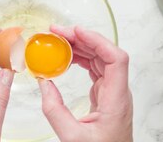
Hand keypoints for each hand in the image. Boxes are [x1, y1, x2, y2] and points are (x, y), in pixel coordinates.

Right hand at [38, 26, 132, 141]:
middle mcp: (118, 92)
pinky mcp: (105, 96)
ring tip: (56, 41)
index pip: (116, 59)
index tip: (76, 31)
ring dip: (79, 48)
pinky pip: (95, 70)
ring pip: (100, 60)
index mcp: (117, 99)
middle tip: (56, 33)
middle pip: (105, 54)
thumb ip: (55, 111)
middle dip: (81, 39)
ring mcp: (113, 93)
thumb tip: (44, 83)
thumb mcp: (72, 138)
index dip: (98, 41)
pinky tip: (65, 58)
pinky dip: (80, 60)